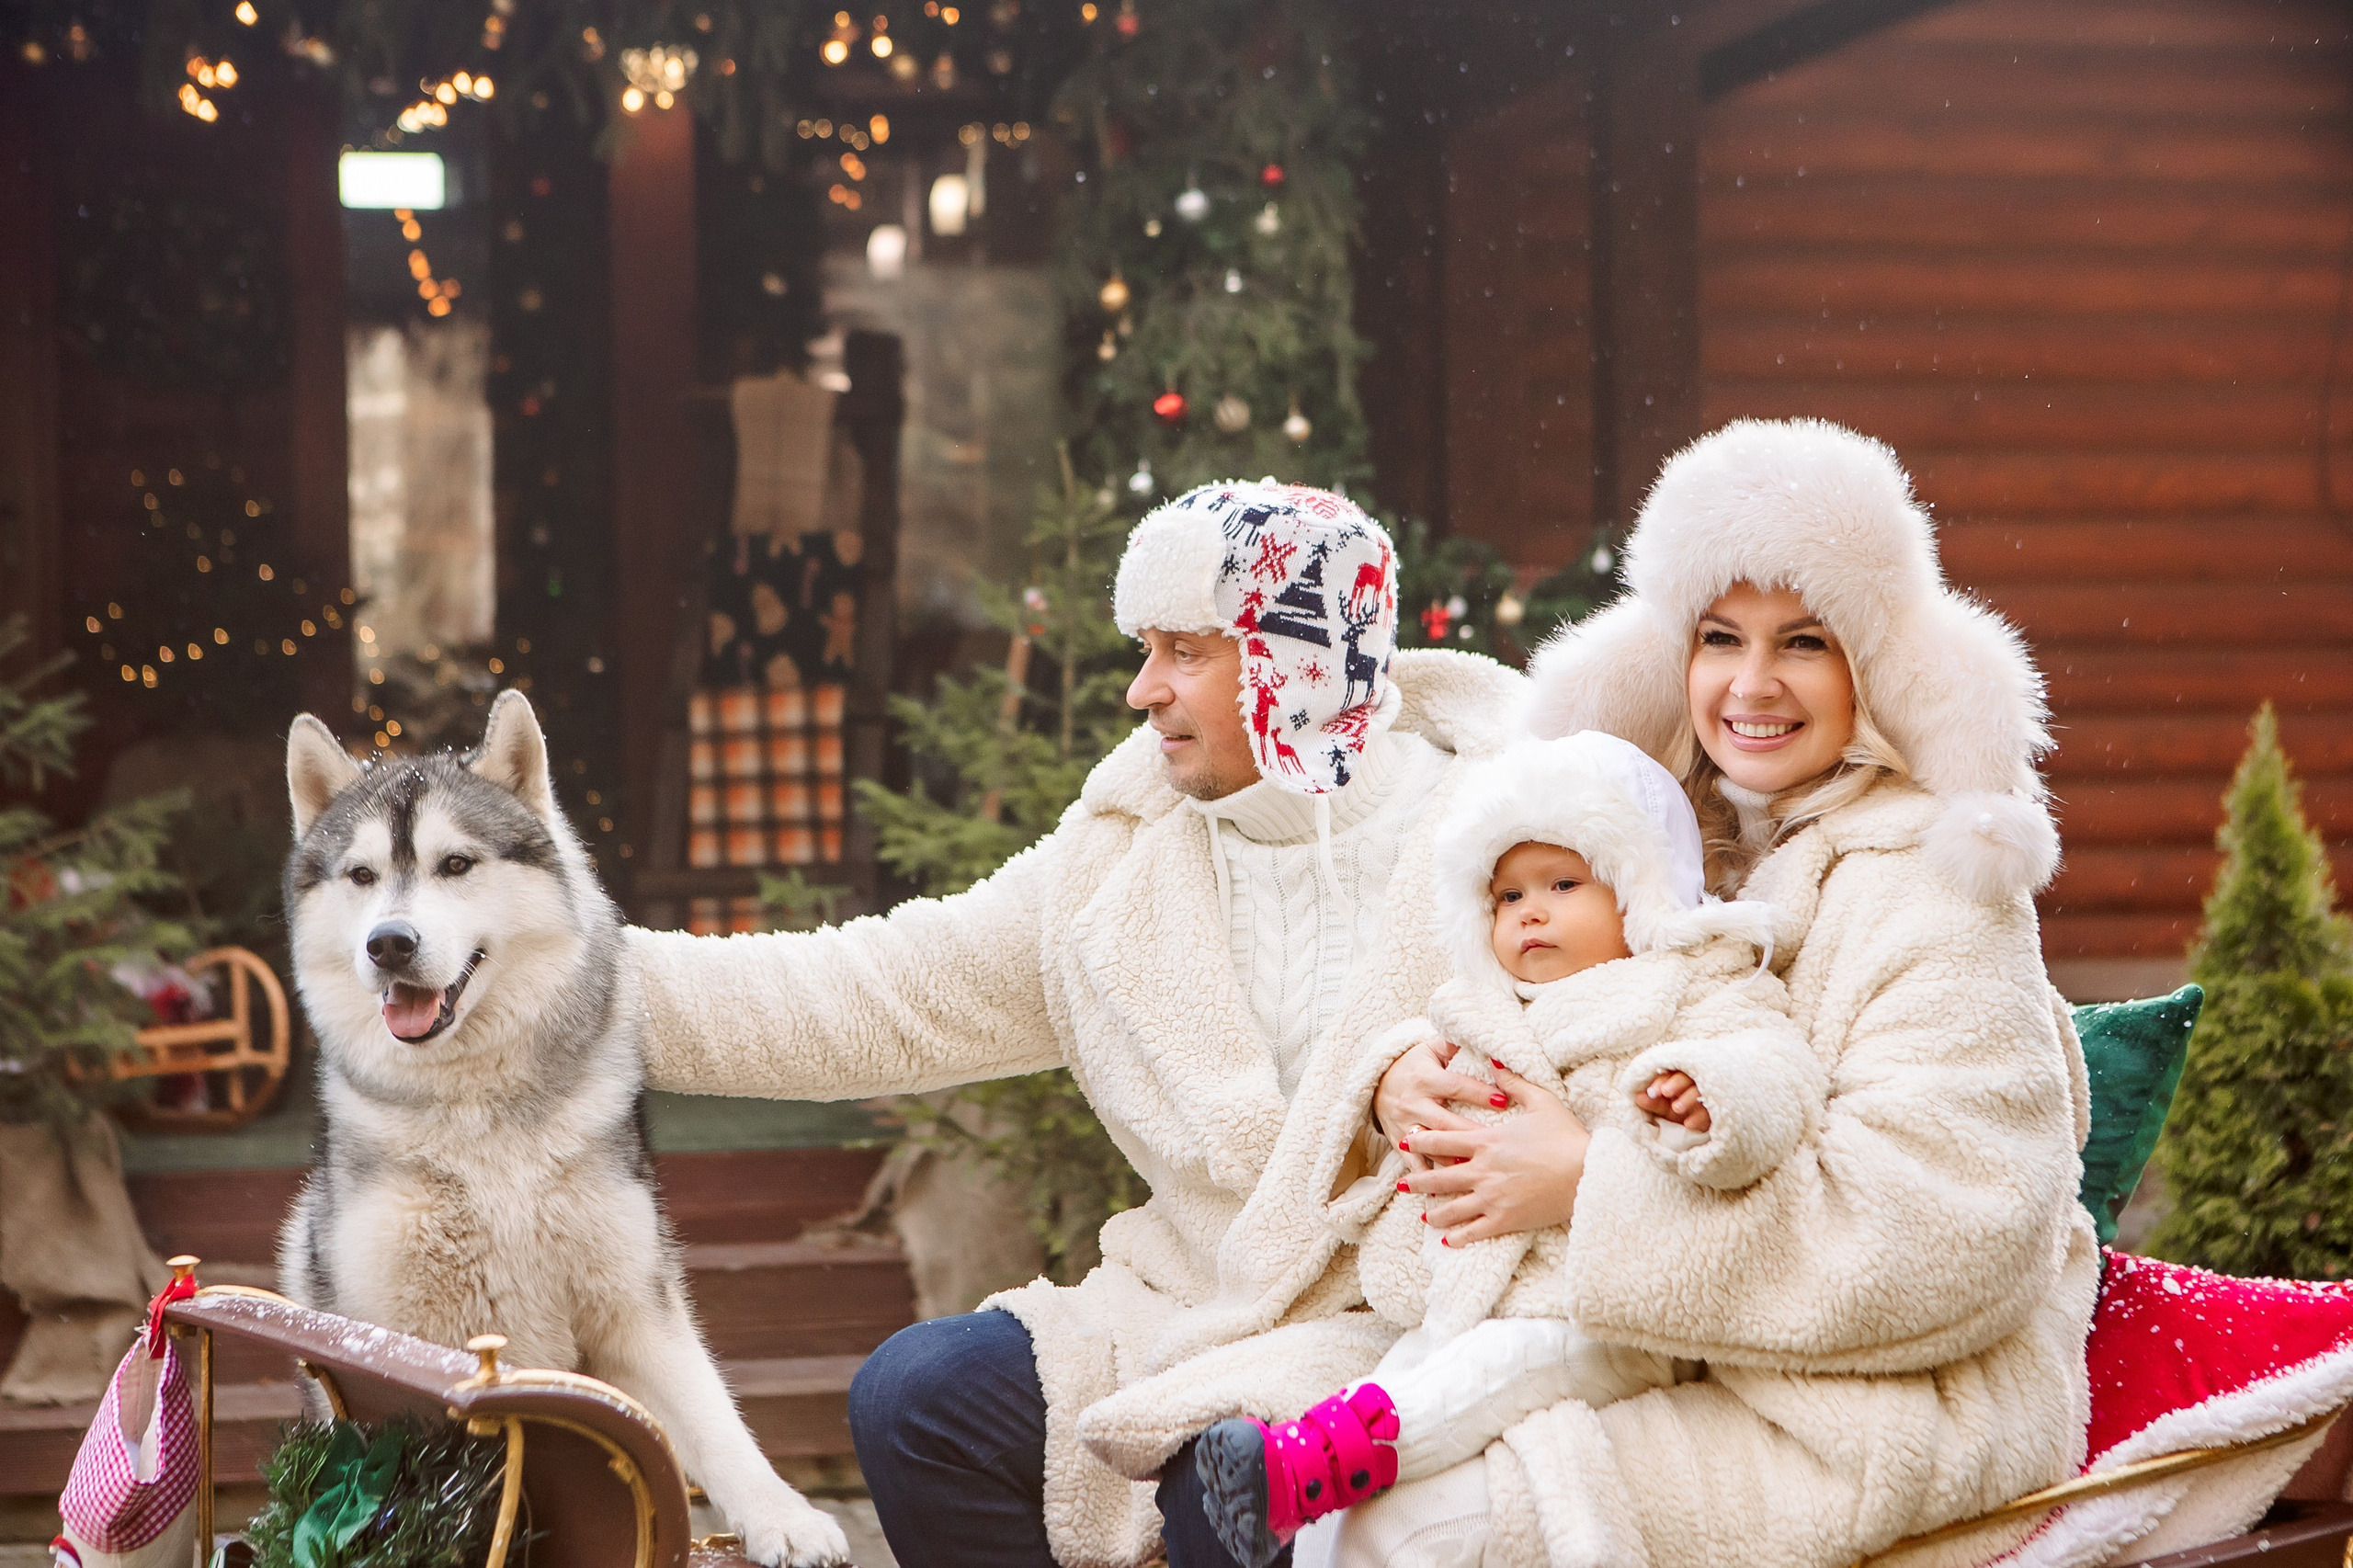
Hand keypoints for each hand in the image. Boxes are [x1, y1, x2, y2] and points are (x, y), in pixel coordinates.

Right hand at [1374, 1038, 1507, 1171]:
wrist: (1375, 1081)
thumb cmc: (1414, 1064)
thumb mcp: (1430, 1049)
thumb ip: (1454, 1047)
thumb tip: (1484, 1042)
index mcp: (1426, 1079)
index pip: (1456, 1086)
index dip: (1479, 1092)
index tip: (1503, 1099)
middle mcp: (1415, 1103)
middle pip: (1445, 1121)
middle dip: (1469, 1132)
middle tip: (1496, 1144)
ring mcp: (1406, 1125)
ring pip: (1430, 1146)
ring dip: (1449, 1160)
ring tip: (1470, 1173)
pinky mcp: (1398, 1142)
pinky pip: (1413, 1163)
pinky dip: (1425, 1177)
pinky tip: (1439, 1194)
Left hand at [1398, 1061, 1588, 1245]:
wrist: (1588, 1171)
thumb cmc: (1567, 1136)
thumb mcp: (1541, 1101)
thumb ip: (1513, 1082)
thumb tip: (1494, 1060)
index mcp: (1487, 1142)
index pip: (1442, 1141)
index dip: (1420, 1140)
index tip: (1405, 1140)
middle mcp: (1483, 1171)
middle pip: (1438, 1177)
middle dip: (1417, 1181)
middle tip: (1402, 1185)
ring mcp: (1492, 1198)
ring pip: (1451, 1208)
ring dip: (1434, 1212)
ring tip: (1423, 1215)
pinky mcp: (1506, 1219)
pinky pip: (1474, 1232)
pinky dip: (1457, 1237)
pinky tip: (1448, 1241)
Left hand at [1634, 1071, 1710, 1133]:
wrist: (1699, 1124)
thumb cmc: (1678, 1109)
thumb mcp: (1664, 1106)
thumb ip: (1652, 1102)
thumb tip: (1637, 1097)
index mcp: (1679, 1078)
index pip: (1671, 1074)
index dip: (1662, 1081)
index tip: (1653, 1091)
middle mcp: (1694, 1083)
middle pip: (1687, 1078)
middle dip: (1676, 1084)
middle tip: (1665, 1092)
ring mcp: (1706, 1096)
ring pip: (1700, 1093)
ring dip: (1687, 1099)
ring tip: (1676, 1108)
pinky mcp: (1715, 1111)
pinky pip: (1709, 1113)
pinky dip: (1699, 1118)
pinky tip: (1689, 1124)